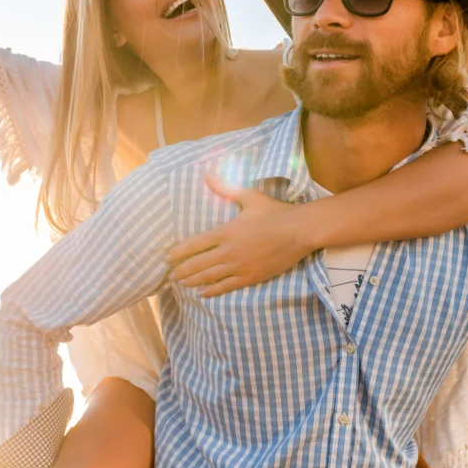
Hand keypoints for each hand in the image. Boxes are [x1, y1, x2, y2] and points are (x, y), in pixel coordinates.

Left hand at [166, 174, 314, 296]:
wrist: (300, 231)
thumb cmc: (275, 212)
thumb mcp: (250, 197)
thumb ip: (226, 188)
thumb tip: (208, 174)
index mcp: (226, 232)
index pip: (195, 244)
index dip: (179, 252)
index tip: (167, 257)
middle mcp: (229, 251)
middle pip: (198, 264)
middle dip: (181, 270)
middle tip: (170, 275)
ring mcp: (240, 266)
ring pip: (209, 277)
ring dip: (192, 281)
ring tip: (181, 283)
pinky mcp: (251, 277)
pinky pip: (226, 286)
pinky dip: (212, 291)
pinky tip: (202, 293)